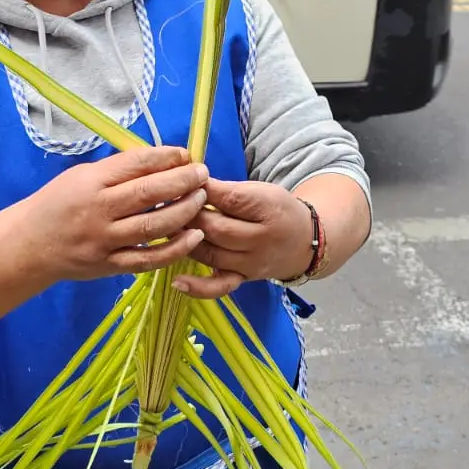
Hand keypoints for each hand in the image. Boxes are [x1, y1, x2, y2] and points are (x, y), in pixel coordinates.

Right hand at [21, 146, 207, 282]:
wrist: (29, 245)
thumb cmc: (58, 204)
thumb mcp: (80, 177)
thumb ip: (116, 171)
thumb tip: (162, 160)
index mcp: (91, 182)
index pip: (135, 164)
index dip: (165, 157)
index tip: (186, 154)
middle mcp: (98, 210)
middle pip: (148, 193)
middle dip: (182, 181)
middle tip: (202, 174)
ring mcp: (104, 241)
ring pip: (152, 226)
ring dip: (183, 211)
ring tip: (201, 199)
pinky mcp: (109, 266)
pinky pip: (147, 260)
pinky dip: (173, 249)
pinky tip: (193, 237)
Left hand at [171, 179, 313, 299]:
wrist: (303, 242)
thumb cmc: (276, 209)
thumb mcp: (261, 191)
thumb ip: (229, 190)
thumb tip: (189, 183)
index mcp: (269, 209)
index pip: (232, 199)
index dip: (204, 190)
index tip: (184, 180)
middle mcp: (261, 240)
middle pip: (218, 229)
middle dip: (190, 214)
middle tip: (169, 203)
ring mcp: (250, 264)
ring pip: (211, 254)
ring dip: (185, 241)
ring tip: (166, 227)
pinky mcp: (242, 280)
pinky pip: (219, 288)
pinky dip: (197, 287)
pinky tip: (177, 281)